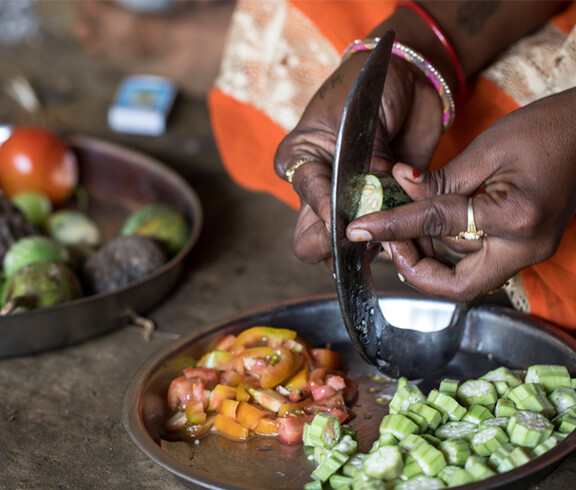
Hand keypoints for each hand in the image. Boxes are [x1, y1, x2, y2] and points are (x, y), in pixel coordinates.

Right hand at [275, 51, 444, 264]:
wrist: (406, 79)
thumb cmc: (369, 87)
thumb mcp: (360, 117)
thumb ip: (367, 161)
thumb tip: (377, 201)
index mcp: (301, 163)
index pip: (307, 201)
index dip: (326, 215)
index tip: (344, 224)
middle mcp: (321, 191)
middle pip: (313, 241)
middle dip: (339, 248)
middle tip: (364, 241)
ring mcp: (352, 204)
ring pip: (349, 249)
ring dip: (374, 249)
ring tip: (400, 242)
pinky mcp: (385, 209)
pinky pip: (387, 239)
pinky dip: (403, 243)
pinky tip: (417, 241)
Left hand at [347, 88, 575, 301]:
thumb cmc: (551, 129)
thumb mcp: (489, 149)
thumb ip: (440, 179)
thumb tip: (399, 188)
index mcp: (517, 219)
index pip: (439, 227)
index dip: (393, 227)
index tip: (360, 228)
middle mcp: (525, 247)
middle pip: (457, 285)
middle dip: (414, 268)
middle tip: (385, 239)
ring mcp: (526, 250)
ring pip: (463, 273)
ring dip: (426, 256)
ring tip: (397, 227)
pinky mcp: (521, 244)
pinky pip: (475, 257)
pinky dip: (445, 246)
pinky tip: (424, 224)